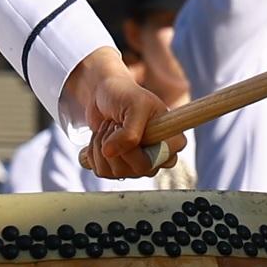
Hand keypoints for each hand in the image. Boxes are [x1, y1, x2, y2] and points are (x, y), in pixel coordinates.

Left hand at [65, 50, 164, 179]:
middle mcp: (158, 158)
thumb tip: (110, 153)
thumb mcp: (135, 106)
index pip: (165, 159)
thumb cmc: (126, 96)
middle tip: (117, 124)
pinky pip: (101, 171)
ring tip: (109, 126)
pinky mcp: (116, 169)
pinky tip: (101, 136)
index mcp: (172, 141)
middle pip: (140, 169)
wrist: (104, 94)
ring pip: (116, 172)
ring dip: (103, 144)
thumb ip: (129, 132)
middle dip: (120, 143)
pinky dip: (93, 151)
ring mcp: (137, 166)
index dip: (143, 146)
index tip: (127, 125)